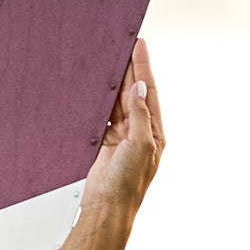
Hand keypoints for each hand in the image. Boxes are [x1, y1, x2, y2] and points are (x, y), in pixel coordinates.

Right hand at [83, 38, 163, 213]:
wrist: (106, 207)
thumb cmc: (127, 184)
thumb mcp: (140, 146)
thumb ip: (139, 116)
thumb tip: (139, 88)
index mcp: (154, 133)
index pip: (149, 92)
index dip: (143, 67)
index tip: (139, 44)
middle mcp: (139, 132)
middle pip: (132, 92)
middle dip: (128, 67)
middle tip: (122, 41)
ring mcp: (121, 136)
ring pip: (116, 100)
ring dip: (112, 80)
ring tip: (108, 56)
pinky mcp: (104, 140)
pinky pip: (101, 113)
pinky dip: (99, 98)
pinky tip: (95, 83)